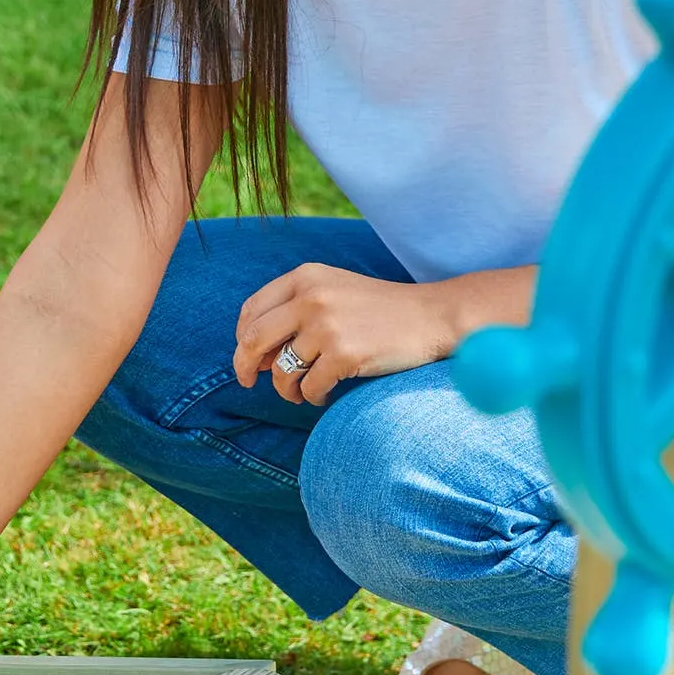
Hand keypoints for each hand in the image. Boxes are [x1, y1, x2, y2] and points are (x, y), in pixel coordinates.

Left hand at [232, 264, 466, 406]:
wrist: (431, 317)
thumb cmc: (379, 309)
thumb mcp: (333, 290)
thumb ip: (294, 308)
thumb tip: (252, 351)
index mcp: (305, 277)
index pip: (252, 310)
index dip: (241, 339)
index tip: (248, 357)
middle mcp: (311, 297)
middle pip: (254, 340)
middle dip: (245, 367)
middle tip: (249, 382)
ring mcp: (327, 326)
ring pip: (280, 370)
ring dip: (286, 389)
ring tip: (301, 391)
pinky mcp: (344, 355)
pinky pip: (309, 388)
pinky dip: (312, 397)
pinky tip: (326, 394)